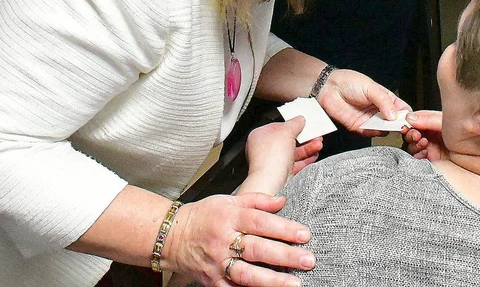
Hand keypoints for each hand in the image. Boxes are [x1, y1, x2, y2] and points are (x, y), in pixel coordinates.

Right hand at [164, 193, 312, 286]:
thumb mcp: (229, 200)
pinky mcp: (212, 281)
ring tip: (294, 284)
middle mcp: (223, 241)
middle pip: (257, 249)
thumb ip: (258, 200)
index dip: (283, 228)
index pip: (260, 222)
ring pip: (247, 274)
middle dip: (285, 256)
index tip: (304, 234)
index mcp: (229, 217)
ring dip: (272, 281)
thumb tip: (283, 201)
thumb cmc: (204, 216)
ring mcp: (217, 263)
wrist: (172, 236)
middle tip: (308, 260)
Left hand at [243, 118, 320, 194]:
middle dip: (304, 137)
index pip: (278, 126)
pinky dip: (306, 159)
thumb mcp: (286, 132)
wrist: (271, 184)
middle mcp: (264, 150)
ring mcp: (272, 163)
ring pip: (293, 152)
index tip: (303, 124)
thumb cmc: (270, 159)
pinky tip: (314, 155)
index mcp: (260, 136)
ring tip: (318, 144)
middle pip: (287, 140)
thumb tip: (299, 119)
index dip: (292, 125)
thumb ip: (294, 123)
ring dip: (307, 147)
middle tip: (314, 134)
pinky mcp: (281, 174)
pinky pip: (295, 164)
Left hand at [316, 69, 409, 135]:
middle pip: (395, 122)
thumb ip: (383, 101)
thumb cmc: (349, 82)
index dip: (407, 116)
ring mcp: (370, 120)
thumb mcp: (370, 87)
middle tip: (402, 127)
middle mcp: (380, 111)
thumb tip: (394, 115)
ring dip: (387, 130)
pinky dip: (373, 133)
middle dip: (399, 125)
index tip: (410, 120)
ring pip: (384, 130)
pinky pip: (370, 134)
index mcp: (386, 99)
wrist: (329, 87)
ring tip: (388, 126)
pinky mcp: (359, 128)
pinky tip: (374, 128)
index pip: (402, 110)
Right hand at [403, 110, 447, 161]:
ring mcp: (432, 149)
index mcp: (436, 124)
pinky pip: (418, 157)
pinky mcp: (432, 161)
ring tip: (423, 141)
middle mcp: (433, 136)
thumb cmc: (470, 138)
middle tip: (414, 133)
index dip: (411, 121)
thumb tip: (411, 117)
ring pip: (413, 145)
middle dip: (411, 133)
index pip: (417, 121)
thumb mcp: (447, 123)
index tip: (407, 122)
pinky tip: (424, 151)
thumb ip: (429, 119)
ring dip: (414, 143)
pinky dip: (417, 153)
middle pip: (413, 133)